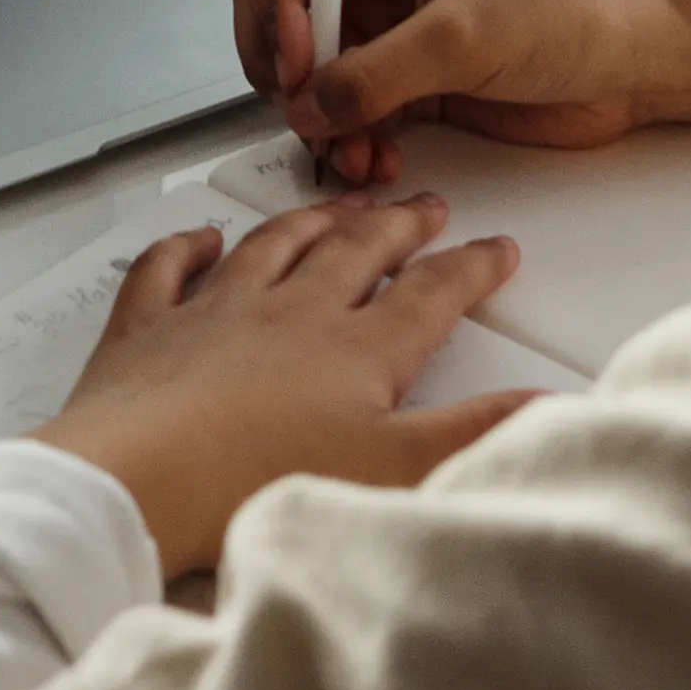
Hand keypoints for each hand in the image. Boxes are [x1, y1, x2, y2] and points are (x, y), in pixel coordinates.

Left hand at [37, 199, 533, 580]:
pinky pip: (169, 269)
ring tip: (340, 205)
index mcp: (355, 349)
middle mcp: (290, 312)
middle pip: (357, 252)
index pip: (429, 295)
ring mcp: (214, 312)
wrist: (141, 482)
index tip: (498, 249)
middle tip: (426, 206)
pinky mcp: (147, 330)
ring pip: (274, 246)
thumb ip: (474, 434)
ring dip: (313, 220)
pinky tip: (202, 236)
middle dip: (398, 226)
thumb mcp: (394, 472)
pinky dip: (187, 246)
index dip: (470, 270)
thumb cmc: (260, 483)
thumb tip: (549, 404)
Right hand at [233, 0, 690, 185]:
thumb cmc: (581, 5)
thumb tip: (312, 103)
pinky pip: (352, 106)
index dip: (272, 2)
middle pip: (284, 8)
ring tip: (351, 149)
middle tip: (309, 111)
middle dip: (289, 68)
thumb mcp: (468, 35)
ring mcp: (394, 22)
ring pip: (315, 68)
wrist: (642, 59)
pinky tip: (375, 154)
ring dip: (321, 115)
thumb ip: (378, 73)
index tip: (297, 60)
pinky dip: (352, 136)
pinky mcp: (414, 73)